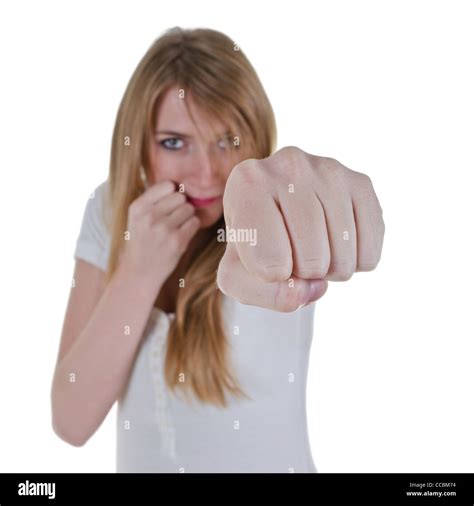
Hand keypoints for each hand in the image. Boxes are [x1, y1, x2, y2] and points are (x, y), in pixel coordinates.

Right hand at [121, 180, 200, 284]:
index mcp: (138, 207)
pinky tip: (181, 235)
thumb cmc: (142, 239)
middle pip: (180, 197)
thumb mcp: (137, 216)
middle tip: (172, 219)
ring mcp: (164, 229)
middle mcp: (149, 216)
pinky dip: (191, 228)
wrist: (139, 271)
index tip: (168, 204)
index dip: (172, 194)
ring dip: (187, 217)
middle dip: (180, 206)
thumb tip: (178, 183)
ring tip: (175, 227)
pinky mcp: (177, 241)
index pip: (167, 185)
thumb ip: (154, 198)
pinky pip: (195, 222)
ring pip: (189, 209)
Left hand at [216, 146, 384, 311]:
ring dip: (330, 270)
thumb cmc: (255, 244)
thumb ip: (262, 293)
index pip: (269, 262)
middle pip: (312, 260)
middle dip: (303, 274)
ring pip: (343, 257)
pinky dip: (355, 263)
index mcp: (246, 183)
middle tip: (293, 253)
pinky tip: (337, 243)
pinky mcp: (360, 182)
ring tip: (314, 248)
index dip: (270, 276)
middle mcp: (288, 164)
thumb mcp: (238, 275)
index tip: (263, 257)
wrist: (280, 214)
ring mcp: (329, 170)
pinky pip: (369, 251)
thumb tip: (314, 286)